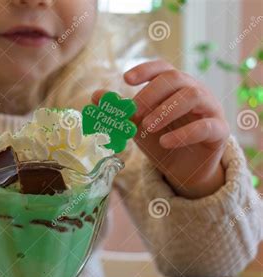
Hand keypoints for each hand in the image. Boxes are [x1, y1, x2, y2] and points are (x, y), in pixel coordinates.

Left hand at [93, 60, 229, 198]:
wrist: (184, 170)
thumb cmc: (161, 141)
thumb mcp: (137, 126)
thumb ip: (121, 111)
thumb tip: (95, 96)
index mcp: (175, 87)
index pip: (162, 68)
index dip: (145, 70)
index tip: (126, 79)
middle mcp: (195, 91)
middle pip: (175, 78)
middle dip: (151, 93)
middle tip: (133, 112)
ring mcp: (210, 109)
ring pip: (192, 97)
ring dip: (165, 110)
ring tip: (146, 126)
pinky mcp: (219, 131)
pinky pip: (205, 126)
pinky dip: (183, 133)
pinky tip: (164, 142)